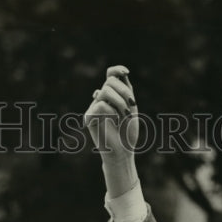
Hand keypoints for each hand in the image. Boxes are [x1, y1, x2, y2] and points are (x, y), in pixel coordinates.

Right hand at [84, 65, 139, 191]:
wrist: (123, 151)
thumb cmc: (128, 132)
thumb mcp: (131, 107)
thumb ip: (126, 90)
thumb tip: (121, 74)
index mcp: (112, 96)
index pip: (110, 75)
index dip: (117, 70)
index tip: (126, 72)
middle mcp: (100, 99)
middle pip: (110, 82)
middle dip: (124, 91)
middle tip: (132, 105)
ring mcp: (93, 108)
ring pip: (105, 91)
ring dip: (120, 102)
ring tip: (125, 115)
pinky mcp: (88, 118)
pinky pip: (100, 105)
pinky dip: (111, 111)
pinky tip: (114, 120)